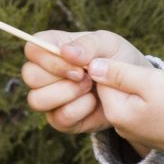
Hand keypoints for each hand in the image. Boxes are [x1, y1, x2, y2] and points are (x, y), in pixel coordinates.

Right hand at [20, 29, 142, 136]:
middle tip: (86, 77)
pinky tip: (93, 103)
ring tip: (90, 88)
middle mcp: (45, 73)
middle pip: (30, 76)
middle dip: (60, 77)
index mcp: (53, 48)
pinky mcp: (59, 119)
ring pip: (36, 100)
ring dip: (67, 94)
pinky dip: (79, 110)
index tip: (76, 64)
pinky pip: (57, 119)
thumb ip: (88, 44)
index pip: (32, 49)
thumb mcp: (108, 44)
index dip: (49, 58)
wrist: (133, 89)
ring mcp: (50, 97)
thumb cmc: (117, 60)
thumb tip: (66, 52)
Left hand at [80, 51, 163, 159]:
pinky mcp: (149, 131)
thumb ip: (119, 73)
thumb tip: (91, 65)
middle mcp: (120, 124)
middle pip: (113, 89)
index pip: (99, 79)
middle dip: (128, 76)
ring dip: (141, 87)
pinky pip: (140, 108)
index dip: (115, 64)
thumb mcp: (150, 82)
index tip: (137, 65)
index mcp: (116, 112)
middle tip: (154, 76)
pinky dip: (150, 99)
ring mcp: (134, 130)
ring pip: (129, 97)